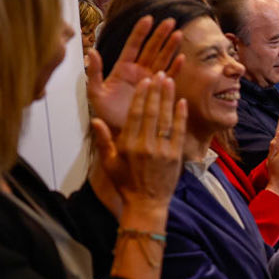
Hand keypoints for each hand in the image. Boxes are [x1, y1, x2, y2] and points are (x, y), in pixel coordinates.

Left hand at [86, 15, 183, 131]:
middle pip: (151, 49)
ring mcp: (150, 81)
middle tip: (170, 20)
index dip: (140, 32)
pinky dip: (176, 68)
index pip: (132, 46)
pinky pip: (169, 77)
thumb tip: (91, 52)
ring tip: (179, 34)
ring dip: (170, 47)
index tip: (148, 18)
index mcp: (122, 69)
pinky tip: (182, 59)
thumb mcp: (96, 94)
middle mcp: (138, 72)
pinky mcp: (159, 92)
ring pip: (162, 59)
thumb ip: (94, 73)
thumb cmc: (106, 115)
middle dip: (160, 35)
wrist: (120, 132)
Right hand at [90, 74, 186, 212]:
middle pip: (151, 113)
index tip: (144, 82)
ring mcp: (162, 151)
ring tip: (170, 81)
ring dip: (168, 99)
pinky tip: (182, 101)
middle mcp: (145, 146)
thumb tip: (96, 120)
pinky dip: (181, 116)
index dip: (140, 97)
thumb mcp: (109, 163)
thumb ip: (103, 140)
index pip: (135, 115)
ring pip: (166, 119)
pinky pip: (179, 132)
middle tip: (159, 74)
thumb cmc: (126, 183)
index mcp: (128, 145)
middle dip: (155, 92)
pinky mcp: (175, 156)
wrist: (147, 204)